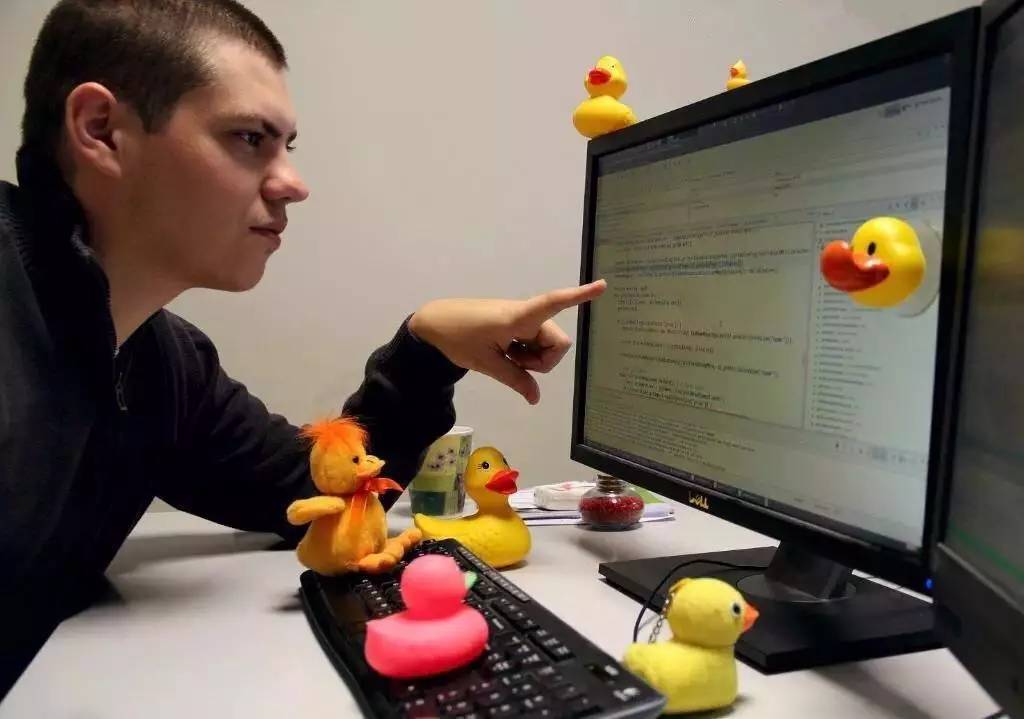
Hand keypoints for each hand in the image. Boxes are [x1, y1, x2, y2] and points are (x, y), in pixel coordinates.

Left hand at [409, 280, 606, 403]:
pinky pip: (533, 342)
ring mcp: (522, 320)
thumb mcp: (487, 363)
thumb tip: (536, 399)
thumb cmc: (458, 338)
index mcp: (519, 318)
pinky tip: (506, 354)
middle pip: (557, 342)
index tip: (602, 286)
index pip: (553, 303)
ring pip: (546, 345)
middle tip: (514, 363)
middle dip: (544, 360)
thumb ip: (515, 379)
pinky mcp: (516, 325)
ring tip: (505, 357)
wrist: (434, 324)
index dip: (579, 295)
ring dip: (532, 358)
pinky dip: (525, 353)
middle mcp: (526, 315)